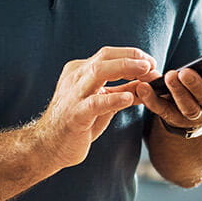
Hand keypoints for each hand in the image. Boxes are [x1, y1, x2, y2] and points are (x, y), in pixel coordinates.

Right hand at [36, 47, 155, 168]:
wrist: (50, 145)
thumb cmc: (78, 122)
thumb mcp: (104, 102)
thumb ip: (123, 90)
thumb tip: (149, 82)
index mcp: (80, 72)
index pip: (108, 55)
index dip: (132, 55)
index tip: (151, 63)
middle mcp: (75, 78)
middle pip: (104, 57)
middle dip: (130, 57)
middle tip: (151, 63)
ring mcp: (74, 95)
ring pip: (98, 72)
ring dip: (124, 68)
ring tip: (145, 71)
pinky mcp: (75, 114)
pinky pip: (95, 103)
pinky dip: (113, 98)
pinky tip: (128, 98)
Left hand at [132, 57, 201, 133]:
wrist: (201, 110)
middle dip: (196, 85)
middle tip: (185, 71)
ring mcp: (198, 118)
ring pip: (188, 108)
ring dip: (177, 92)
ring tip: (169, 76)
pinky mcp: (176, 121)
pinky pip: (163, 111)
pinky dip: (152, 100)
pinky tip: (143, 87)